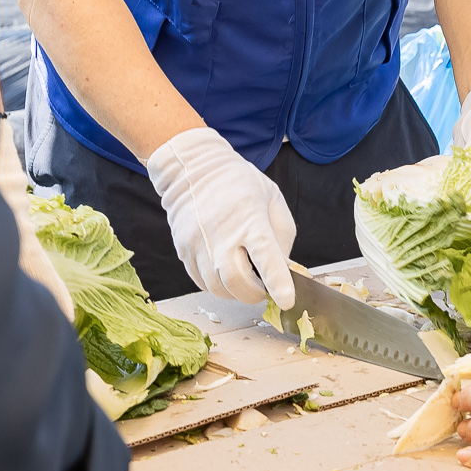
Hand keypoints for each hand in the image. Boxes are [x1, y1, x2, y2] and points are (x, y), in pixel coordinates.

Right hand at [146, 126, 295, 308]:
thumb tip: (282, 268)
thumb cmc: (239, 183)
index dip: (277, 282)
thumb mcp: (273, 197)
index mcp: (250, 218)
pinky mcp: (184, 250)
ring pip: (218, 288)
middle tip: (263, 289)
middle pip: (238, 283)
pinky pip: (202, 283)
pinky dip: (218, 286)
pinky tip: (225, 273)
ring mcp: (199, 244)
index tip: (286, 301)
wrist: (192, 169)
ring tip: (244, 280)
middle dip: (255, 294)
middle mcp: (222, 234)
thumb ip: (283, 235)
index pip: (266, 256)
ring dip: (236, 293)